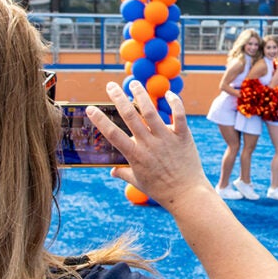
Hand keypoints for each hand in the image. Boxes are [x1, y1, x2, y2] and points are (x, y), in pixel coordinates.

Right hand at [87, 81, 212, 208]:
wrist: (187, 195)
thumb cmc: (162, 191)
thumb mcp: (139, 183)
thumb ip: (124, 174)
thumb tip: (112, 171)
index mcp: (135, 155)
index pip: (113, 134)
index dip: (100, 120)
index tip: (90, 108)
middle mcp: (149, 144)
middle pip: (130, 116)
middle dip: (119, 98)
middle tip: (111, 85)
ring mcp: (166, 139)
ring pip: (151, 111)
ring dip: (142, 95)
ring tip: (134, 83)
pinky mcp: (182, 136)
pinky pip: (179, 115)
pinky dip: (175, 102)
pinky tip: (168, 94)